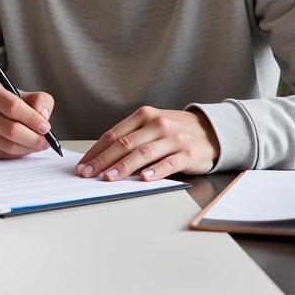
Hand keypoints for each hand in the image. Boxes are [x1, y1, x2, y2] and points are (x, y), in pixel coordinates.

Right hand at [0, 80, 54, 158]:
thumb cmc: (7, 104)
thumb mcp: (24, 94)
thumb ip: (40, 100)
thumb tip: (43, 116)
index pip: (12, 107)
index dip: (32, 119)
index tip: (46, 127)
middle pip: (11, 130)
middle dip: (33, 138)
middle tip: (45, 141)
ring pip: (8, 146)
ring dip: (28, 148)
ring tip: (37, 144)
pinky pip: (2, 155)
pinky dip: (18, 154)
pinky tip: (23, 147)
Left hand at [75, 107, 219, 181]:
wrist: (212, 129)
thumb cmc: (175, 130)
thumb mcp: (152, 125)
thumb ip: (131, 137)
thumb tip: (101, 157)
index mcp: (143, 116)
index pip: (113, 135)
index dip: (96, 151)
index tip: (83, 165)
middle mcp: (157, 124)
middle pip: (124, 144)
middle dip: (103, 161)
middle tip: (88, 174)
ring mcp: (173, 138)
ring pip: (143, 153)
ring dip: (124, 167)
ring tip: (109, 178)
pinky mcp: (188, 153)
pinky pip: (169, 163)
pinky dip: (155, 171)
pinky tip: (144, 179)